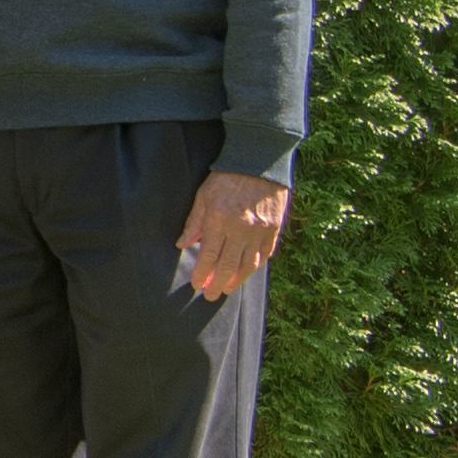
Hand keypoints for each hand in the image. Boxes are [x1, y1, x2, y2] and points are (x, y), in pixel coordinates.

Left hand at [180, 170, 291, 301]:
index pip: (208, 256)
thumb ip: (194, 222)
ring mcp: (260, 230)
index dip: (202, 274)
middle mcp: (241, 229)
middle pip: (228, 265)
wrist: (260, 162)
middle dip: (218, 284)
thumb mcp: (204, 196)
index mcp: (219, 220)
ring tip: (228, 289)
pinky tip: (246, 272)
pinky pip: (265, 253)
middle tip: (211, 296)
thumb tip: (183, 245)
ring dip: (237, 280)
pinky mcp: (274, 228)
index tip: (196, 285)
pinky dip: (256, 265)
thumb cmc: (227, 177)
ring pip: (249, 264)